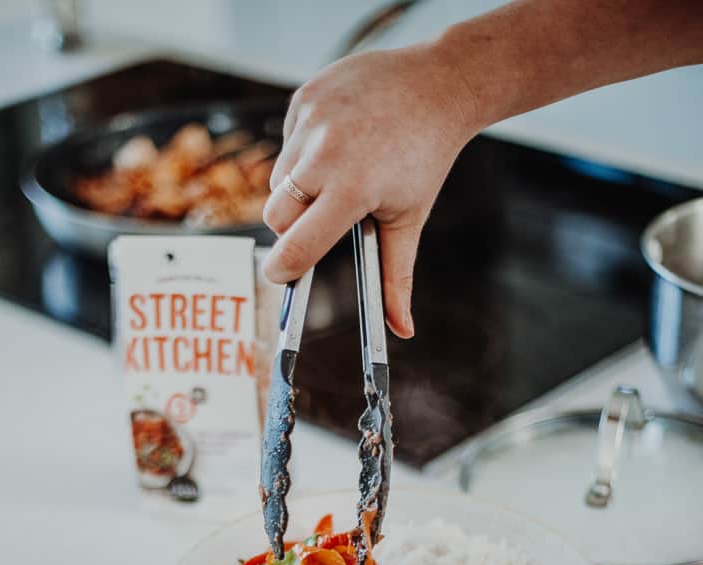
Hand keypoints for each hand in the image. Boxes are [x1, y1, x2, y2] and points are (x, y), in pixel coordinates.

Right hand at [261, 44, 479, 338]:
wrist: (437, 85)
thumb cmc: (424, 159)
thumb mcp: (409, 220)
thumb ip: (397, 279)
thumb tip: (401, 330)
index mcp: (352, 189)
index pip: (297, 247)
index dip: (283, 270)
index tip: (280, 277)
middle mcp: (325, 153)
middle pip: (276, 216)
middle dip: (291, 227)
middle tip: (321, 221)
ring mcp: (311, 121)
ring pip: (278, 179)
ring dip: (298, 188)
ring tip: (338, 174)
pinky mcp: (304, 98)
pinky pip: (286, 143)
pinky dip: (304, 152)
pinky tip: (338, 142)